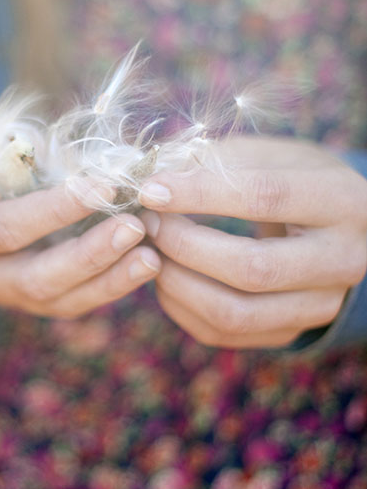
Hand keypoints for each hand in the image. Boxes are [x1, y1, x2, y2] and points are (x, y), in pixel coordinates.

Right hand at [0, 117, 159, 317]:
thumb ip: (31, 150)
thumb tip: (102, 158)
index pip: (2, 228)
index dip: (54, 212)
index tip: (103, 187)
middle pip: (31, 279)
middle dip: (88, 256)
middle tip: (136, 228)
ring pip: (53, 301)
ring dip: (107, 280)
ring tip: (151, 255)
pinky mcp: (21, 300)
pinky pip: (66, 303)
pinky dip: (106, 286)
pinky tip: (142, 265)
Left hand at [138, 136, 366, 348]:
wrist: (341, 228)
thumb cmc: (295, 179)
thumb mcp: (271, 155)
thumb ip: (219, 160)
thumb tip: (153, 174)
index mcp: (341, 201)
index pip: (264, 198)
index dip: (200, 194)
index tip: (150, 190)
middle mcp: (342, 260)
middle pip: (251, 268)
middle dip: (184, 245)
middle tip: (147, 223)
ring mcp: (321, 305)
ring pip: (235, 312)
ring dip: (177, 283)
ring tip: (150, 252)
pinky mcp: (293, 332)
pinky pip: (225, 333)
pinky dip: (181, 308)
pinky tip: (165, 277)